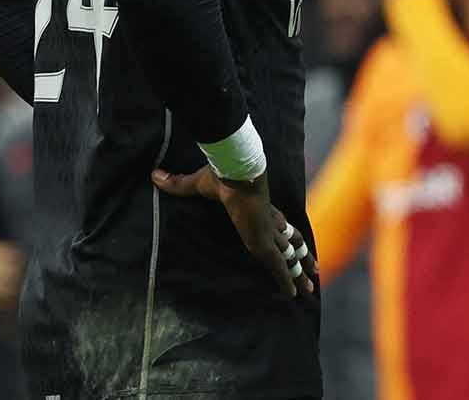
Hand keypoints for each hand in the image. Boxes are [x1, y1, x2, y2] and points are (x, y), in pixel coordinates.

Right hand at [151, 167, 316, 296]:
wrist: (236, 173)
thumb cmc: (221, 176)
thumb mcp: (198, 183)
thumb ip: (178, 183)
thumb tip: (155, 175)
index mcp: (260, 209)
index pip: (279, 225)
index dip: (287, 235)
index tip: (294, 243)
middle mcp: (270, 223)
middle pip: (293, 244)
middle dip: (302, 258)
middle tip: (312, 272)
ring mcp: (269, 234)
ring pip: (291, 258)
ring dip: (300, 274)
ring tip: (310, 290)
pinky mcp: (264, 243)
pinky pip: (278, 267)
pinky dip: (285, 280)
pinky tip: (291, 295)